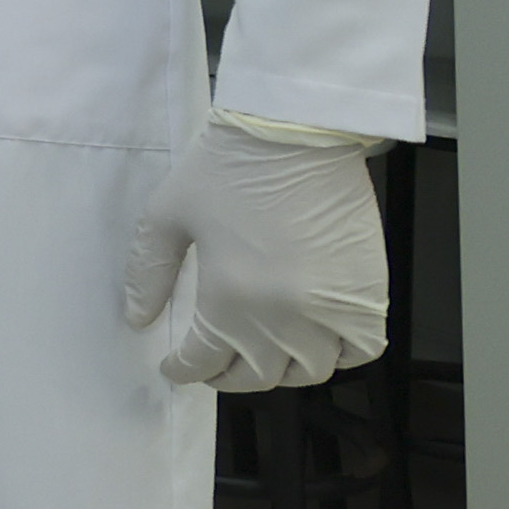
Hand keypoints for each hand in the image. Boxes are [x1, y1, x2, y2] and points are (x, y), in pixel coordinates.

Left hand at [124, 118, 389, 391]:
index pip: (204, 360)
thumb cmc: (228, 167)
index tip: (175, 368)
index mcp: (230, 297)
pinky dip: (338, 355)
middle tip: (212, 366)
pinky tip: (314, 342)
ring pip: (308, 371)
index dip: (184, 370)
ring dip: (280, 372)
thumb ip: (149, 272)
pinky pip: (360, 350)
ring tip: (259, 356)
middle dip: (227, 376)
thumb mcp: (167, 215)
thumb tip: (138, 317)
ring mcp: (332, 308)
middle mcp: (285, 314)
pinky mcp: (369, 293)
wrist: (298, 133)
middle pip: (256, 375)